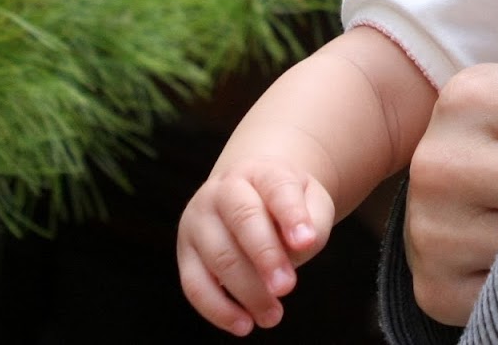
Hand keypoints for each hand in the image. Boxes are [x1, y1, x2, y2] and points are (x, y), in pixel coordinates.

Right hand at [178, 157, 336, 334]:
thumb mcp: (311, 202)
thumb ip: (313, 222)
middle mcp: (222, 191)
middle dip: (266, 256)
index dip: (291, 215)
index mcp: (259, 172)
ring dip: (248, 291)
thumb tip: (297, 248)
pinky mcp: (184, 253)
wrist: (249, 195)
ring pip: (220, 257)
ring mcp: (198, 220)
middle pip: (243, 220)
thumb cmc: (286, 205)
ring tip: (273, 316)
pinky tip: (244, 324)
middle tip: (288, 287)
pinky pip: (194, 285)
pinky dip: (218, 309)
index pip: (277, 189)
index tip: (306, 242)